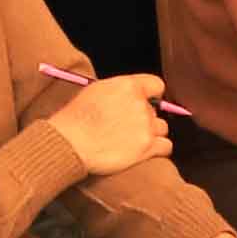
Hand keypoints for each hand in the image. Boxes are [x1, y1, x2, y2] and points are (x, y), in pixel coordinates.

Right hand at [43, 73, 171, 176]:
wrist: (70, 143)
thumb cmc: (75, 118)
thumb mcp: (95, 91)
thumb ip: (117, 91)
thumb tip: (128, 96)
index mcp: (128, 86)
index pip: (156, 85)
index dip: (151, 95)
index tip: (146, 102)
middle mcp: (140, 104)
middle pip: (155, 110)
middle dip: (144, 118)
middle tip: (126, 127)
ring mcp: (146, 126)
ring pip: (162, 128)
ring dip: (151, 134)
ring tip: (132, 141)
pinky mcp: (147, 147)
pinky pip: (166, 146)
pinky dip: (158, 150)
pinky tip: (144, 152)